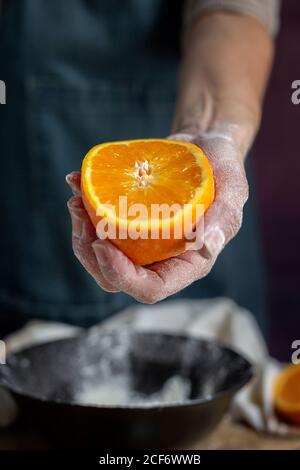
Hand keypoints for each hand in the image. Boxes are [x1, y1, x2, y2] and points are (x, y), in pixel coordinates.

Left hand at [66, 129, 247, 302]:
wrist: (205, 148)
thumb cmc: (224, 171)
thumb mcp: (233, 190)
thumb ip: (223, 218)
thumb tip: (207, 245)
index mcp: (185, 262)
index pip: (150, 287)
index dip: (122, 276)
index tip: (102, 243)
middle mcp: (159, 257)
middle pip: (115, 277)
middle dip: (90, 254)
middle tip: (80, 213)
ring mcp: (140, 240)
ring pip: (100, 256)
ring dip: (80, 231)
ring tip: (76, 199)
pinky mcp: (127, 219)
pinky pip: (98, 225)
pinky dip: (82, 207)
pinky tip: (76, 182)